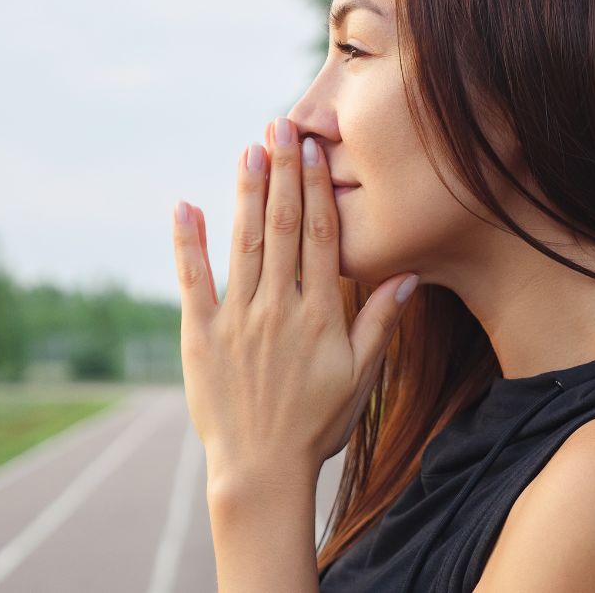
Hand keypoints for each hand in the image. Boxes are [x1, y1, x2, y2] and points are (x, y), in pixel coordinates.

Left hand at [171, 116, 419, 484]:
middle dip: (282, 173)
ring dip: (246, 193)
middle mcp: (278, 308)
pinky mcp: (201, 335)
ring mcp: (237, 320)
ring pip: (243, 244)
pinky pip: (193, 280)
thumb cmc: (316, 425)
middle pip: (282, 228)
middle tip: (281, 126)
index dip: (315, 188)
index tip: (313, 148)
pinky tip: (186, 204)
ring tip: (249, 149)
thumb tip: (407, 275)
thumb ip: (380, 323)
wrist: (261, 468)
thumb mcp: (359, 378)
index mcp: (318, 315)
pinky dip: (188, 242)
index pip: (319, 237)